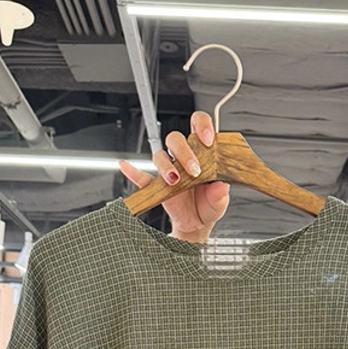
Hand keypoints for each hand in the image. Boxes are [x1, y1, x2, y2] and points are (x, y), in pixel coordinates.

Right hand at [119, 110, 229, 242]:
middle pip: (176, 139)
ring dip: (166, 165)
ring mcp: (169, 169)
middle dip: (184, 152)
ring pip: (160, 155)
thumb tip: (221, 186)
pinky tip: (126, 166)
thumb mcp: (220, 201)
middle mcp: (183, 156)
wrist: (197, 223)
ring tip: (175, 180)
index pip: (199, 126)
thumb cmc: (210, 204)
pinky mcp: (157, 185)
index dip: (202, 126)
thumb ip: (221, 193)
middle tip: (194, 170)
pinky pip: (141, 175)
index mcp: (202, 152)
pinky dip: (132, 171)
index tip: (207, 140)